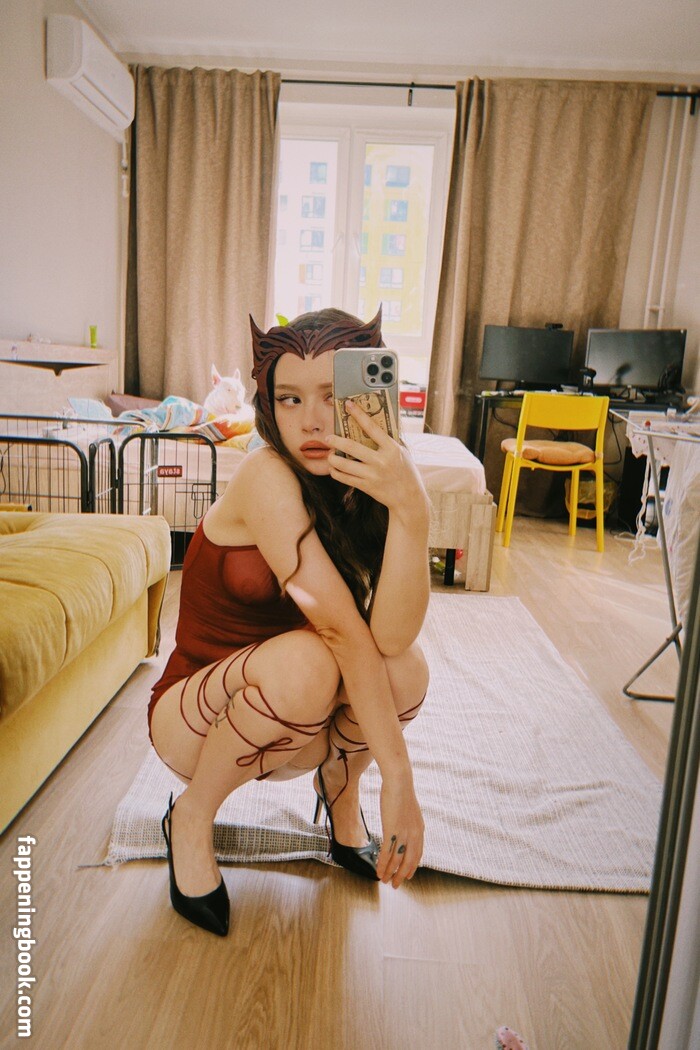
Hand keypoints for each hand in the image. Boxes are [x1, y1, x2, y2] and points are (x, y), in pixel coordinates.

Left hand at [326, 401, 427, 516]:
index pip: (372, 427)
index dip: (359, 414)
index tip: (348, 405)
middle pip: (351, 447)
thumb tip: (379, 422)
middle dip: (336, 441)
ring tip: (330, 455)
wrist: (409, 498)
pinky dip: (336, 472)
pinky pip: (345, 478)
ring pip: (344, 465)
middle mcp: (381, 461)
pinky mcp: (366, 486)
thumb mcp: (403, 452)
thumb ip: (391, 439)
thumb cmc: (407, 472)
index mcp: (392, 449)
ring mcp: (372, 475)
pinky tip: (334, 468)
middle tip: (328, 437)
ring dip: (332, 458)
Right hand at [376, 775, 423, 887]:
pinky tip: (378, 872)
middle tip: (395, 884)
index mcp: (419, 829)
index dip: (412, 866)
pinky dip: (383, 865)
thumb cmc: (400, 790)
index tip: (408, 875)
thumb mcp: (408, 809)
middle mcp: (414, 834)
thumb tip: (402, 824)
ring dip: (391, 873)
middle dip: (402, 875)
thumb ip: (407, 820)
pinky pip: (387, 853)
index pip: (418, 854)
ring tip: (384, 881)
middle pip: (409, 861)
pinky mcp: (392, 831)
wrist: (399, 780)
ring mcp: (404, 833)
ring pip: (397, 860)